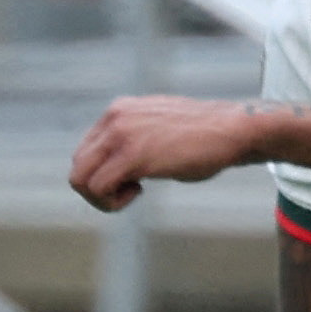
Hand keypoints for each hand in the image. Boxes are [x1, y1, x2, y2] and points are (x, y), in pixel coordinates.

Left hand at [72, 97, 270, 211]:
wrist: (232, 130)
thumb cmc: (205, 137)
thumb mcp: (160, 129)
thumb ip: (137, 139)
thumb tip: (124, 166)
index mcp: (118, 110)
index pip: (86, 150)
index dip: (102, 173)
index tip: (129, 180)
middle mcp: (114, 118)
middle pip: (78, 165)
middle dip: (96, 189)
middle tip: (126, 195)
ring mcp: (121, 135)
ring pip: (80, 178)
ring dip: (101, 198)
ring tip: (129, 196)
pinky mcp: (132, 156)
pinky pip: (99, 187)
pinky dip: (112, 201)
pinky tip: (139, 193)